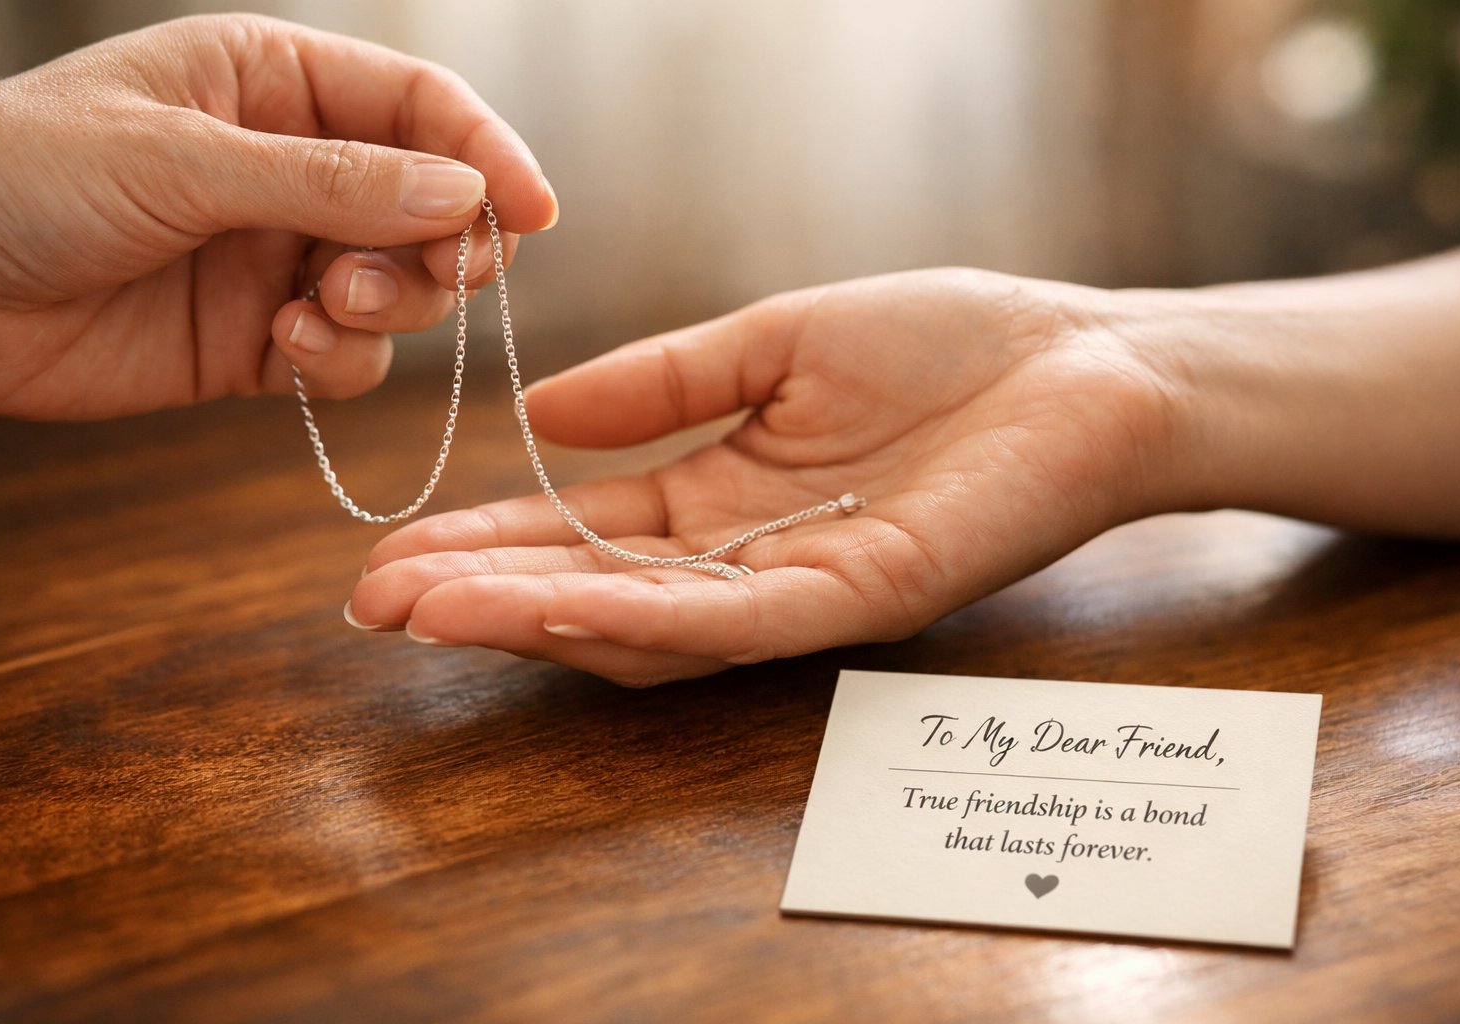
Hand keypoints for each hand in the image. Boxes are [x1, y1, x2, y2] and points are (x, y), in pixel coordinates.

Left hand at [0, 14, 556, 419]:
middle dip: (442, 247)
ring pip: (402, 288)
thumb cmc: (19, 178)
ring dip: (389, 307)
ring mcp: (280, 256)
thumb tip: (464, 196)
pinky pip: (349, 355)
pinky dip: (341, 361)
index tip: (536, 212)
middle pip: (433, 206)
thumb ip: (330, 181)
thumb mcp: (180, 159)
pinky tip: (287, 348)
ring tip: (323, 310)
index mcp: (275, 83)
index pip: (422, 108)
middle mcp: (293, 168)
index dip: (490, 155)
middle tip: (425, 276)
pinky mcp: (260, 340)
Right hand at [348, 268, 1178, 683]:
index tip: (395, 549)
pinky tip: (557, 606)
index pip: (582, 532)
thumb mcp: (776, 342)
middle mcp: (747, 557)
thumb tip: (539, 410)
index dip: (488, 541)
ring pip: (648, 625)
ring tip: (432, 610)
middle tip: (376, 603)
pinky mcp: (861, 597)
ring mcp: (801, 588)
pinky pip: (737, 619)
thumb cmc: (947, 343)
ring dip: (538, 618)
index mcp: (722, 495)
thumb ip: (664, 383)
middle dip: (486, 598)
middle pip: (595, 594)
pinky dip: (643, 617)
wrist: (1083, 358)